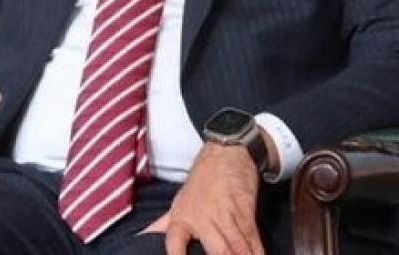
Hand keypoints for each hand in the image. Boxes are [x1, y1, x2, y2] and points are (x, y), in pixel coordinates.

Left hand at [142, 143, 262, 254]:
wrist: (226, 154)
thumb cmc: (201, 181)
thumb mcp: (178, 202)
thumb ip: (163, 225)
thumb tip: (142, 237)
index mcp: (182, 217)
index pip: (175, 240)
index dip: (176, 254)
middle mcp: (203, 218)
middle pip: (217, 250)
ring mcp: (225, 215)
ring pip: (237, 248)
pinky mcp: (245, 213)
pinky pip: (252, 239)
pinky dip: (257, 252)